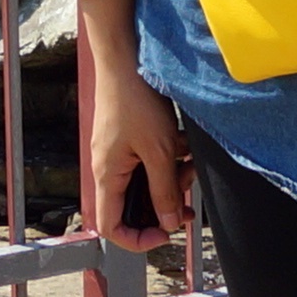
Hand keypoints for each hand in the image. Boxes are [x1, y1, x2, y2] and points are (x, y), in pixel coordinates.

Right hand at [78, 30, 191, 251]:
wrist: (125, 57)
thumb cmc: (135, 99)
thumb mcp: (159, 150)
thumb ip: (165, 190)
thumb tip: (170, 222)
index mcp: (108, 176)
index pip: (111, 227)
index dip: (137, 239)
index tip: (165, 235)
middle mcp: (109, 168)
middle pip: (133, 206)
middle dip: (163, 205)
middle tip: (187, 201)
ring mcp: (118, 153)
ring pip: (145, 183)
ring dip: (170, 180)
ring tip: (188, 163)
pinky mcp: (128, 139)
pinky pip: (148, 162)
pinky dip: (167, 160)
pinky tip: (182, 145)